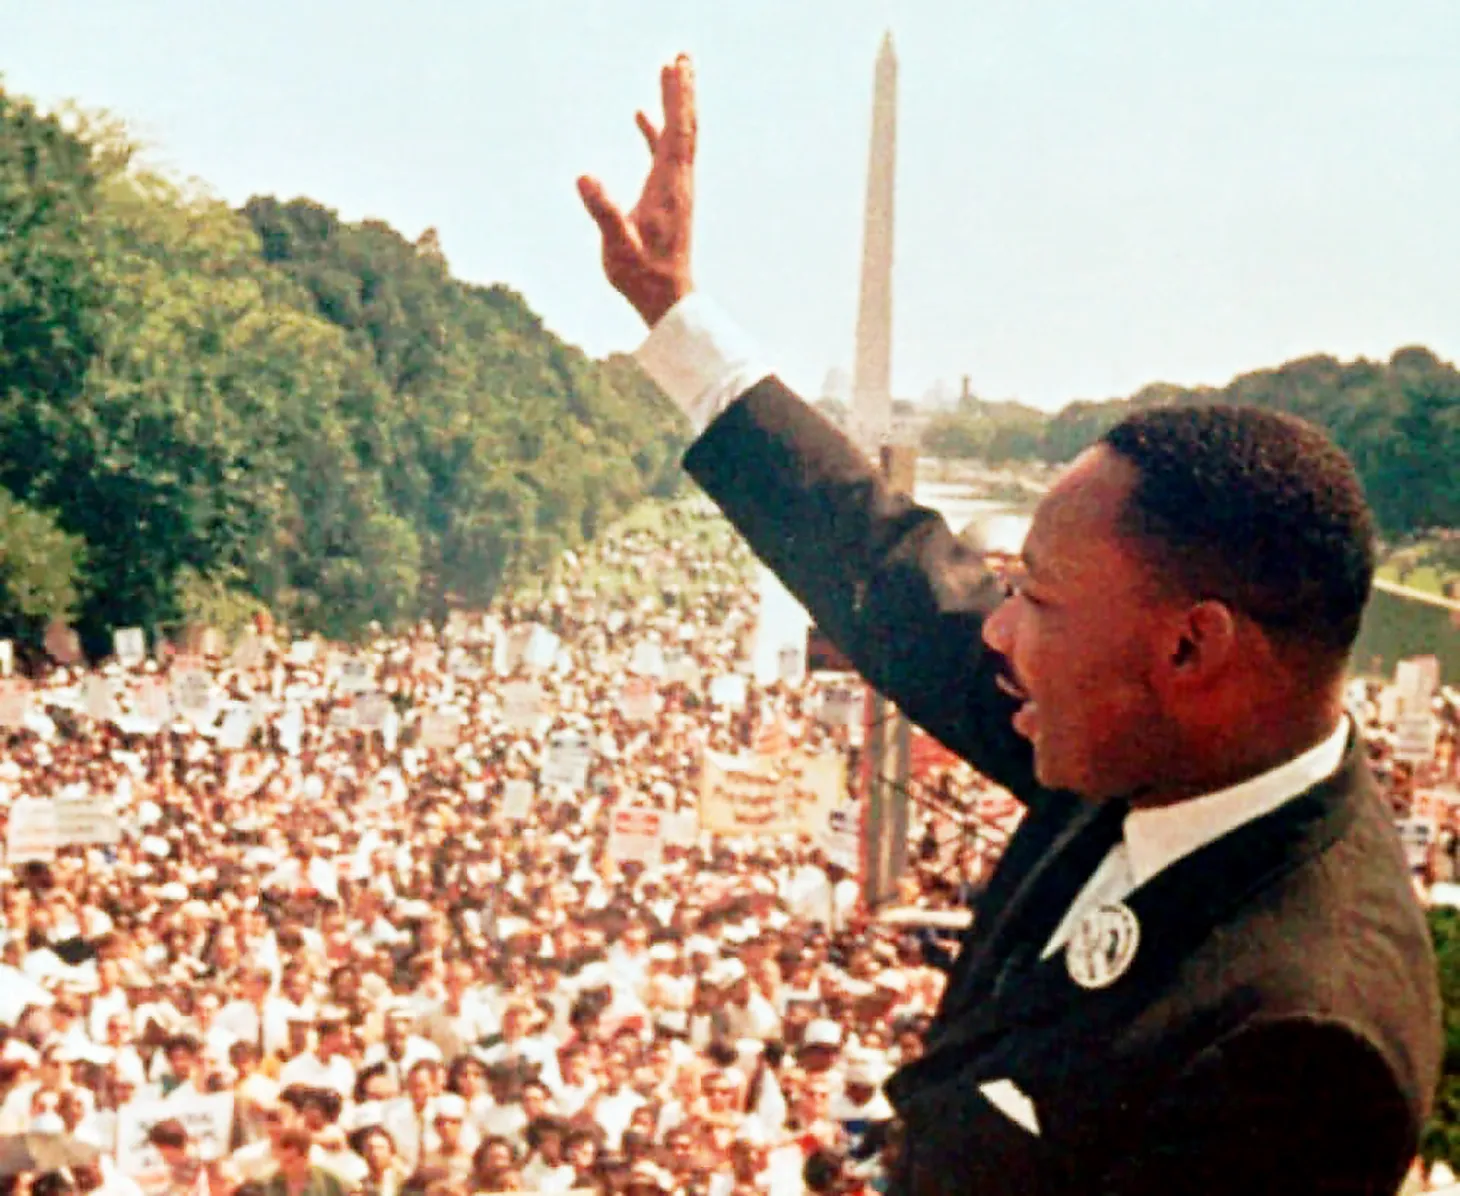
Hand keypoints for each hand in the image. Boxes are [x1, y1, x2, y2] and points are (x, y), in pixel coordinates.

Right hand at [578, 54, 696, 325]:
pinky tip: (641, 116)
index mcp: (668, 184)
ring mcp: (674, 187)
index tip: (676, 64)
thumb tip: (584, 177)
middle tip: (682, 54)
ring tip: (669, 70)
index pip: (677, 130)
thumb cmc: (642, 275)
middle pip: (684, 124)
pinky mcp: (666, 196)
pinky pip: (664, 153)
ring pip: (678, 135)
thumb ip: (603, 212)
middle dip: (682, 89)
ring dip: (673, 103)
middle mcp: (678, 181)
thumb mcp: (617, 245)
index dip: (676, 96)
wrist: (666, 299)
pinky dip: (656, 130)